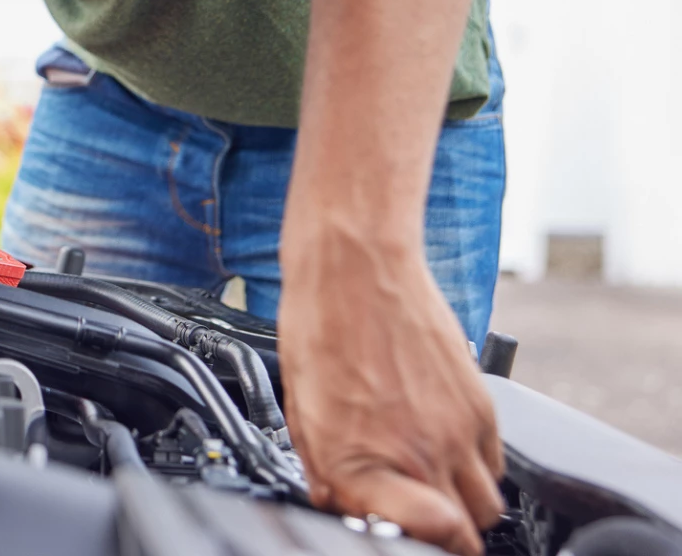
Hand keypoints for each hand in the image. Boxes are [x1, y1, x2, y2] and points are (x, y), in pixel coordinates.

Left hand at [278, 231, 504, 554]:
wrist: (355, 268)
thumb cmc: (319, 327)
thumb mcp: (301, 410)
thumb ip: (327, 468)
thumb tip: (339, 501)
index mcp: (365, 461)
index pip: (434, 536)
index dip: (425, 543)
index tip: (409, 537)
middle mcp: (422, 452)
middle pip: (466, 532)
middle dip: (444, 533)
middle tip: (417, 515)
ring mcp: (459, 429)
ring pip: (487, 502)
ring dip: (463, 502)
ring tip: (430, 480)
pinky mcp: (482, 403)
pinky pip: (496, 461)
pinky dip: (476, 466)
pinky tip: (443, 444)